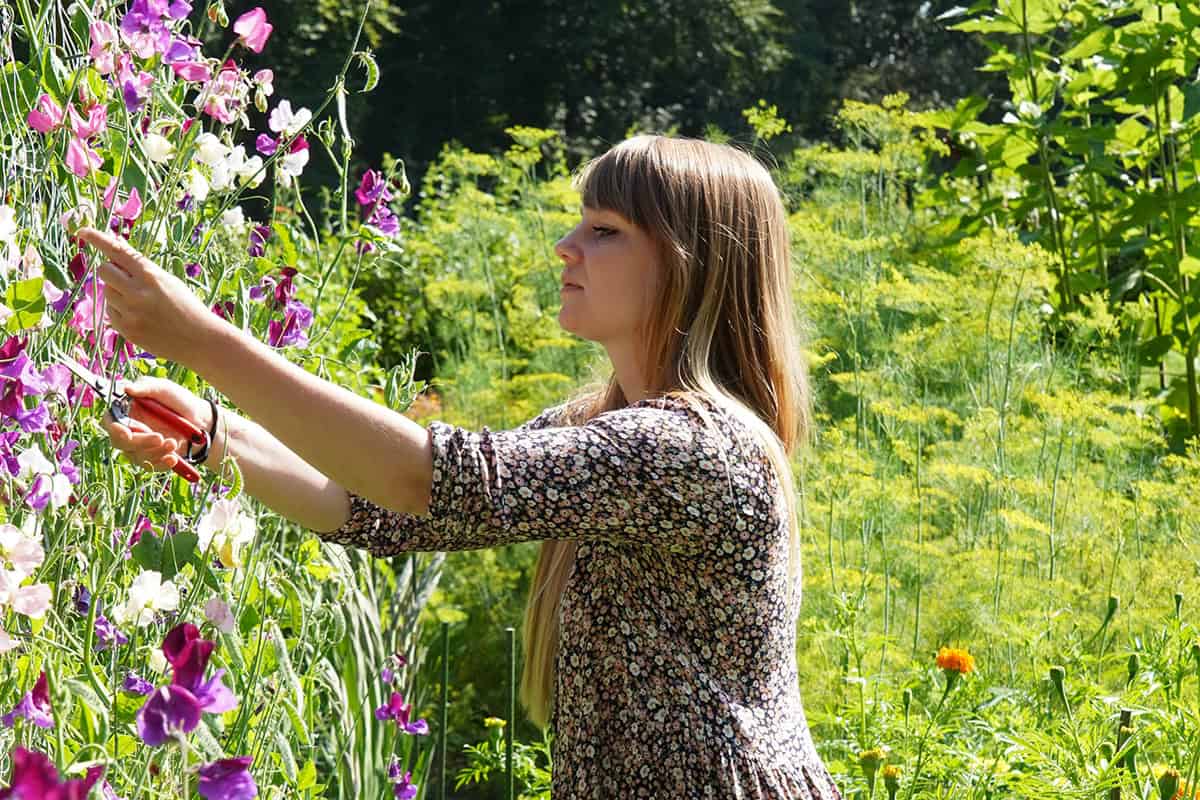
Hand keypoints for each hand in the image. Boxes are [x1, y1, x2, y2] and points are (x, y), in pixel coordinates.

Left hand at [76, 226, 221, 365]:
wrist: (200, 340)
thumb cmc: (187, 307)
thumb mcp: (169, 281)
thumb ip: (142, 267)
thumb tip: (115, 249)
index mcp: (151, 275)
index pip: (117, 250)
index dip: (96, 238)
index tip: (82, 232)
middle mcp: (137, 292)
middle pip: (104, 270)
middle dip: (112, 271)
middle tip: (128, 280)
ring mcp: (130, 312)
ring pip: (106, 292)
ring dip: (117, 293)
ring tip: (141, 303)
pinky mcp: (126, 329)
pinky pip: (110, 311)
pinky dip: (120, 311)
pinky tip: (140, 317)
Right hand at [102, 377, 215, 471]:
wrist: (201, 420)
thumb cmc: (179, 401)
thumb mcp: (164, 388)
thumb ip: (146, 387)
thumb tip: (127, 388)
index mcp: (126, 411)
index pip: (110, 422)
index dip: (114, 429)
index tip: (127, 434)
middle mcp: (128, 430)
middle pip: (121, 443)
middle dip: (140, 442)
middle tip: (160, 438)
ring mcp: (139, 446)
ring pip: (136, 456)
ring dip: (155, 452)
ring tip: (174, 442)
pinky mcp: (152, 458)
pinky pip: (150, 466)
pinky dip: (161, 463)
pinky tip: (173, 458)